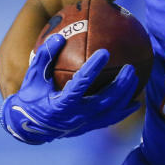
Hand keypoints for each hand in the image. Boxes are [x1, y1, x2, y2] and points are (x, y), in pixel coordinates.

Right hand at [0, 34, 140, 144]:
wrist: (27, 127)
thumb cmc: (30, 97)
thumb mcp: (33, 77)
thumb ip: (44, 57)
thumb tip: (59, 36)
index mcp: (60, 104)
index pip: (81, 84)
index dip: (93, 68)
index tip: (105, 52)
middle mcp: (75, 116)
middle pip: (104, 101)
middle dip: (120, 85)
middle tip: (130, 67)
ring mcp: (83, 124)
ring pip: (111, 111)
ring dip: (126, 95)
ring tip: (136, 77)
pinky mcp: (88, 128)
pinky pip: (110, 119)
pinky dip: (124, 111)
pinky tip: (136, 101)